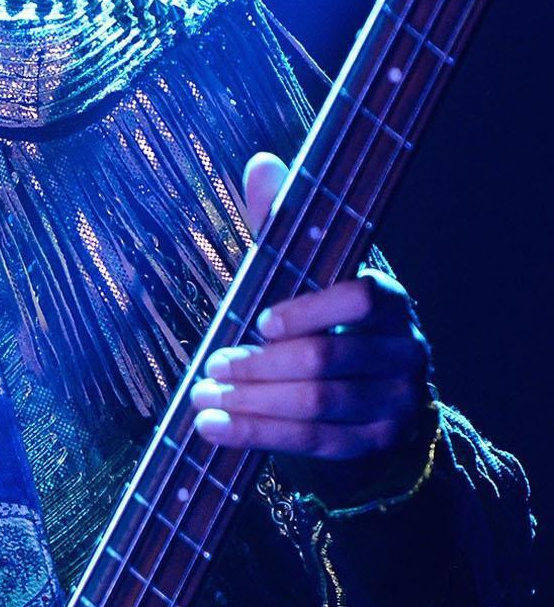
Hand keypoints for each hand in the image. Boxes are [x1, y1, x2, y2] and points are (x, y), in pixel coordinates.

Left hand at [189, 152, 432, 476]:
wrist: (368, 405)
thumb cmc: (324, 327)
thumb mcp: (304, 276)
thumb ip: (282, 226)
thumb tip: (263, 163)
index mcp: (394, 303)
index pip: (366, 299)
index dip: (310, 309)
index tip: (260, 321)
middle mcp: (405, 353)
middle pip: (327, 360)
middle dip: (259, 365)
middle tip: (210, 364)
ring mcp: (394, 403)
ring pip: (317, 406)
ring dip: (250, 402)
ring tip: (201, 397)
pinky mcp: (371, 444)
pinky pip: (311, 443)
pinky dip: (256, 434)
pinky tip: (213, 427)